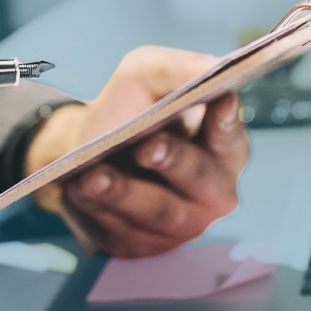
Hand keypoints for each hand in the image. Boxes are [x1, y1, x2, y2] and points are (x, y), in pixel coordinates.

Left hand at [26, 46, 248, 258]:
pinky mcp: (143, 244)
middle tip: (146, 145)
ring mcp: (180, 225)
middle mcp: (211, 193)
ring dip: (124, 192)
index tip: (218, 102)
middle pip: (200, 180)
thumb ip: (175, 68)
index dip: (226, 124)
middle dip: (173, 161)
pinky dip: (99, 209)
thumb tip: (209, 66)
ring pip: (158, 211)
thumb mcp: (144, 75)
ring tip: (93, 175)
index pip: (232, 139)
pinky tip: (78, 191)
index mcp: (224, 150)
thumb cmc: (127, 112)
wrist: (80, 153)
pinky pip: (124, 231)